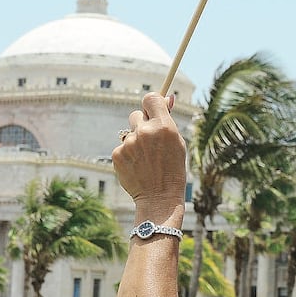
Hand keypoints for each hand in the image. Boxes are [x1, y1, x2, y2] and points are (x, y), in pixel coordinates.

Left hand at [111, 92, 186, 217]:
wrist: (160, 198)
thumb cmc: (173, 170)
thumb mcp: (178, 143)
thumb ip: (168, 121)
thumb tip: (167, 98)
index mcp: (164, 126)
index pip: (150, 98)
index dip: (151, 103)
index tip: (152, 109)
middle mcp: (145, 131)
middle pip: (136, 114)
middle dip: (142, 124)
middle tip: (150, 142)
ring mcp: (129, 143)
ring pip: (129, 133)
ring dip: (135, 142)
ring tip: (146, 160)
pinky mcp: (117, 154)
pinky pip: (122, 147)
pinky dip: (128, 155)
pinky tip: (137, 167)